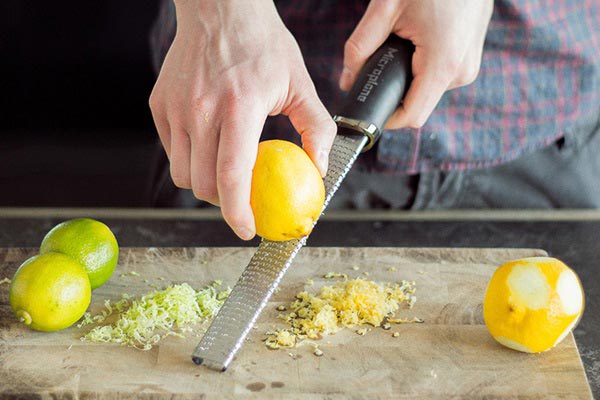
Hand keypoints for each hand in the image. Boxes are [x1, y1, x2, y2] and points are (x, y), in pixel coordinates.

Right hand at [149, 0, 335, 239]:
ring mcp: (176, 109)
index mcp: (239, 107)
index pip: (232, 176)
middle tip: (244, 199)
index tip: (248, 229)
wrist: (219, 9)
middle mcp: (201, 110)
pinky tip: (210, 146)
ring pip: (184, 175)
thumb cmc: (262, 43)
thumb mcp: (300, 83)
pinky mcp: (160, 106)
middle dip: (225, 203)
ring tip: (227, 173)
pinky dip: (191, 161)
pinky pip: (173, 152)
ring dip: (206, 185)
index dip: (238, 213)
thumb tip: (319, 168)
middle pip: (204, 185)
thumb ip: (316, 128)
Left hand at [339, 0, 493, 127]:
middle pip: (417, 103)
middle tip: (382, 58)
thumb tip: (346, 81)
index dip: (385, 117)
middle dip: (394, 88)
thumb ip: (360, 48)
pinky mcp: (469, 58)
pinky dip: (422, 66)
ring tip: (404, 40)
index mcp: (443, 64)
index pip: (411, 116)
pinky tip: (417, 40)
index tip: (367, 108)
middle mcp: (461, 72)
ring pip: (427, 90)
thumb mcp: (385, 8)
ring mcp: (468, 66)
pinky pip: (438, 76)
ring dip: (408, 75)